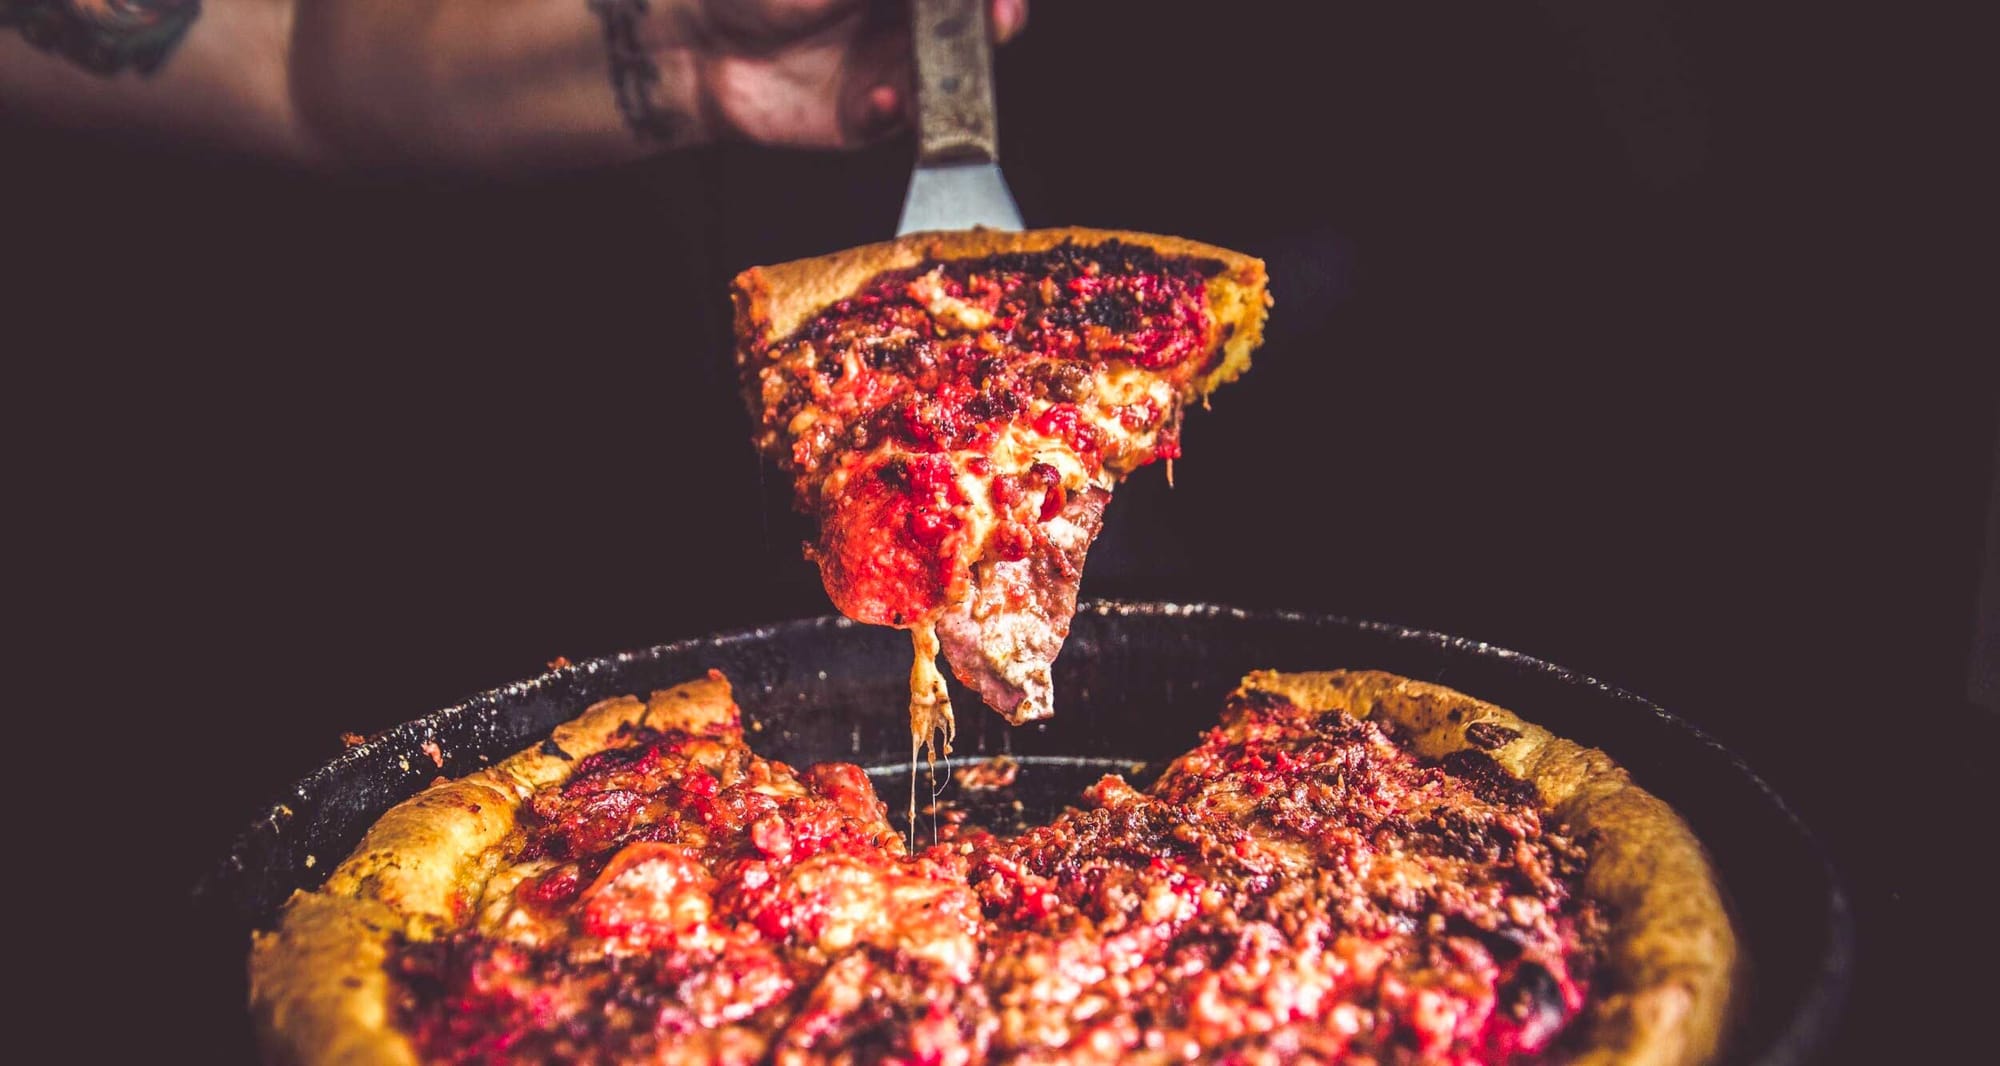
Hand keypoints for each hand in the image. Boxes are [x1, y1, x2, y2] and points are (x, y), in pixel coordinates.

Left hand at [690, 0, 1028, 148]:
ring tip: (940, 66)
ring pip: (946, 79)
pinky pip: (897, 121)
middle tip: (997, 21)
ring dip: (954, 78)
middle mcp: (908, 23)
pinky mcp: (866, 117)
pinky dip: (895, 112)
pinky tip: (882, 99)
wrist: (697, 41)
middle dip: (995, 24)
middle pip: (975, 28)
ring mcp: (891, 70)